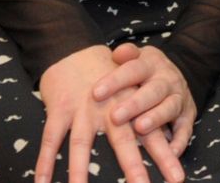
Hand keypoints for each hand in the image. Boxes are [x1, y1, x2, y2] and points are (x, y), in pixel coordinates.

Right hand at [33, 44, 183, 182]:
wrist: (74, 50)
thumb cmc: (106, 77)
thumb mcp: (131, 91)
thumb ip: (148, 117)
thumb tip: (172, 144)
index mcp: (131, 104)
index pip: (152, 133)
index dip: (165, 156)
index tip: (177, 178)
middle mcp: (109, 107)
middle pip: (123, 140)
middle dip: (133, 166)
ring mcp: (82, 108)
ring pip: (81, 143)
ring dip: (79, 170)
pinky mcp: (59, 107)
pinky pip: (50, 138)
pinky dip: (44, 162)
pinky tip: (42, 182)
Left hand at [95, 44, 194, 164]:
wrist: (174, 75)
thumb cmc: (144, 71)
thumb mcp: (136, 57)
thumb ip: (126, 55)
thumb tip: (117, 53)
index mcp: (151, 64)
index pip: (133, 69)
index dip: (115, 81)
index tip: (95, 93)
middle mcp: (167, 80)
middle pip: (152, 90)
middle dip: (134, 104)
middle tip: (115, 116)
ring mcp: (179, 98)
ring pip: (169, 108)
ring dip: (155, 118)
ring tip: (139, 128)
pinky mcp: (188, 116)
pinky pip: (186, 130)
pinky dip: (179, 142)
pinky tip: (169, 152)